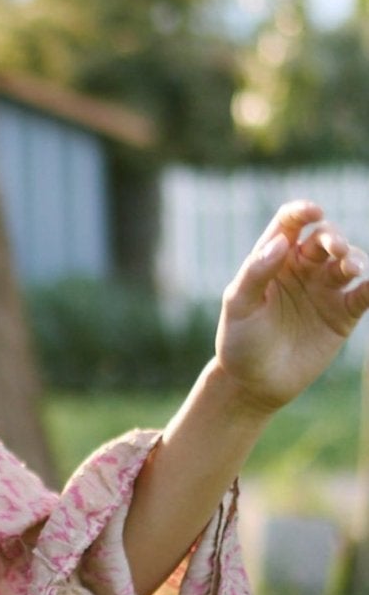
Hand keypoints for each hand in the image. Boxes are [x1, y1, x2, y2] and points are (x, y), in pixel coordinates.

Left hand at [214, 198, 368, 415]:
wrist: (253, 383)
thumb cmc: (239, 341)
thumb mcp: (238, 306)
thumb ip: (256, 272)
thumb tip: (282, 242)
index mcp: (274, 258)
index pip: (290, 223)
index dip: (303, 211)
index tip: (313, 212)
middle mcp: (303, 268)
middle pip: (325, 238)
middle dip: (333, 238)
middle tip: (335, 250)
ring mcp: (325, 289)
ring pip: (349, 261)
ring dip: (355, 258)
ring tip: (352, 269)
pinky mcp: (343, 313)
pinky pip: (364, 294)